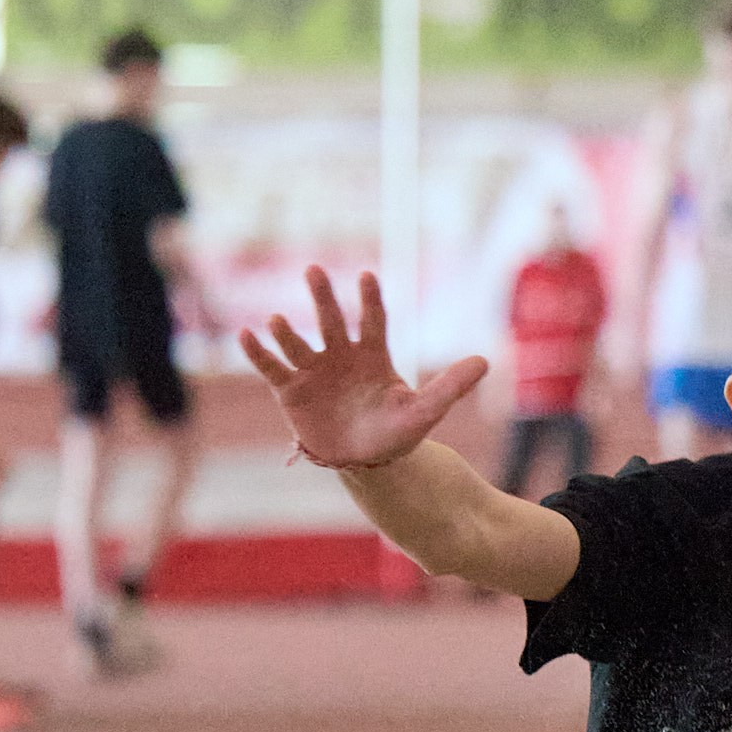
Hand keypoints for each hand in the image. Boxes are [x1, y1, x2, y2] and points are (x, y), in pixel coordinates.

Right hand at [240, 267, 487, 467]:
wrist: (366, 461)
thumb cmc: (396, 433)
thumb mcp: (425, 411)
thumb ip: (450, 387)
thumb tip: (485, 360)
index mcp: (373, 356)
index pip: (373, 321)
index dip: (369, 300)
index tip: (367, 276)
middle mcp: (341, 356)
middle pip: (331, 321)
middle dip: (323, 297)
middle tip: (314, 270)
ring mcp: (314, 371)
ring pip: (298, 343)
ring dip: (286, 332)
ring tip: (277, 320)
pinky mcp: (291, 390)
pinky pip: (271, 367)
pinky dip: (258, 352)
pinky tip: (246, 334)